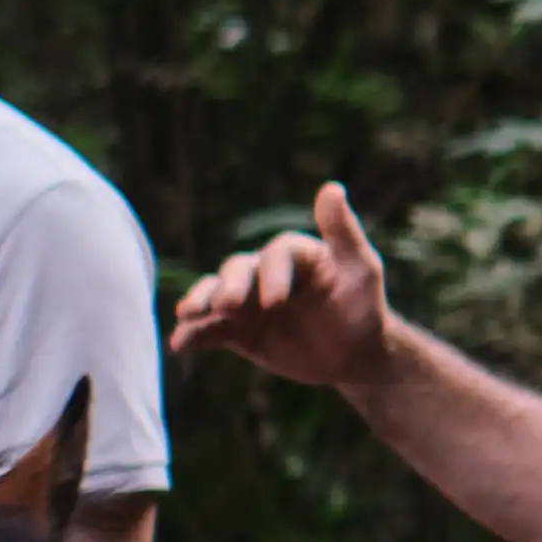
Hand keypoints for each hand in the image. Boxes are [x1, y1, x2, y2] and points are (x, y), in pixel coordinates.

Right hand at [169, 184, 397, 390]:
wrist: (354, 354)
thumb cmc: (363, 305)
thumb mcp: (361, 268)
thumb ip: (343, 232)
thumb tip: (332, 187)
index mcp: (294, 254)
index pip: (277, 255)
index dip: (273, 274)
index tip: (275, 301)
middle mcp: (264, 272)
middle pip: (237, 270)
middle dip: (229, 287)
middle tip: (227, 305)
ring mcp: (247, 302)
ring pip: (215, 295)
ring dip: (200, 302)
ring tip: (187, 315)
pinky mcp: (237, 331)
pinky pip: (210, 330)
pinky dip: (192, 335)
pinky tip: (179, 344)